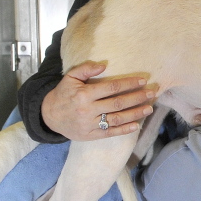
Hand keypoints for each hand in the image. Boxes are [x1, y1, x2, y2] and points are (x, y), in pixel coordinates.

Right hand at [41, 61, 156, 141]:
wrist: (49, 116)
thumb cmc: (63, 94)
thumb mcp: (70, 77)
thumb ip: (86, 69)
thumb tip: (104, 65)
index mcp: (84, 94)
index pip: (112, 88)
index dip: (129, 84)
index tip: (143, 81)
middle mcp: (88, 110)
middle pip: (118, 104)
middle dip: (137, 98)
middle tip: (152, 93)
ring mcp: (89, 124)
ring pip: (117, 119)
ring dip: (135, 114)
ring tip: (149, 108)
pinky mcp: (91, 135)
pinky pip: (110, 133)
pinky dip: (124, 130)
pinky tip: (137, 125)